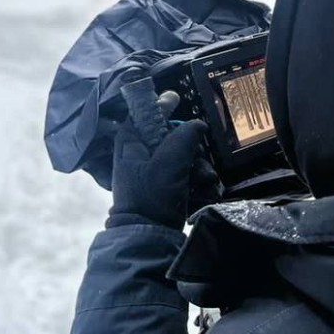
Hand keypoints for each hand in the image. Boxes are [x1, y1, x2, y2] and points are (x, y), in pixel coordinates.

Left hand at [108, 78, 220, 229]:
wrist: (148, 235)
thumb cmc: (151, 195)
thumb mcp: (169, 163)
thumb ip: (184, 137)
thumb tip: (197, 124)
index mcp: (130, 142)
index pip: (143, 113)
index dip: (160, 104)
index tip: (176, 98)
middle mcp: (138, 152)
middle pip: (168, 133)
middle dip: (187, 144)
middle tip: (196, 151)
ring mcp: (150, 169)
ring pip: (180, 152)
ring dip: (195, 163)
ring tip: (203, 177)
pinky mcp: (162, 184)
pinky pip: (183, 169)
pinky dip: (194, 175)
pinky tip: (202, 185)